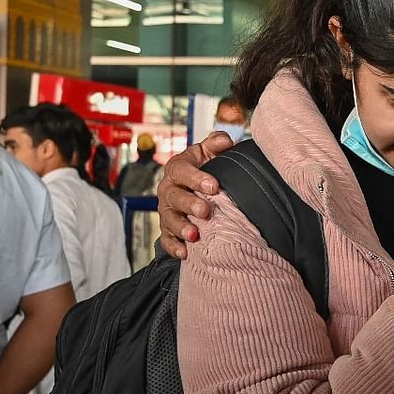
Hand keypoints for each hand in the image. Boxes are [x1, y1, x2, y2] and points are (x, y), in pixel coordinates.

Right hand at [157, 131, 234, 257]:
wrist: (193, 187)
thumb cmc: (203, 168)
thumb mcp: (208, 152)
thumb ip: (216, 143)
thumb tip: (226, 141)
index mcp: (177, 169)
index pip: (182, 171)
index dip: (196, 178)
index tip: (213, 186)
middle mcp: (169, 189)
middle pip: (174, 197)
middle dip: (189, 204)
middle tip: (205, 211)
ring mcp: (167, 210)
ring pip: (169, 220)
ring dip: (181, 228)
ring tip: (194, 235)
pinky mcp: (168, 229)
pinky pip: (167, 239)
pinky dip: (174, 247)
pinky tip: (185, 253)